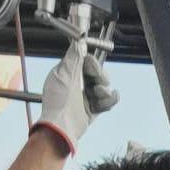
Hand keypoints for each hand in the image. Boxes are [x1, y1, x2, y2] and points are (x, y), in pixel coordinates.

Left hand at [37, 39, 118, 154]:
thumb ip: (73, 58)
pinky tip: (106, 102)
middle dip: (101, 78)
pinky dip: (109, 101)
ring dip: (104, 91)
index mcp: (67, 73)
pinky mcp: (93, 109)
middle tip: (98, 85)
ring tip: (98, 97)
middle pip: (97, 73)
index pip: (85, 61)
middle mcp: (76, 83)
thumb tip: (78, 42)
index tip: (92, 69)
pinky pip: (107, 101)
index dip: (92, 64)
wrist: (62, 127)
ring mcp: (85, 97)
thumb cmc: (59, 102)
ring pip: (104, 87)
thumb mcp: (64, 75)